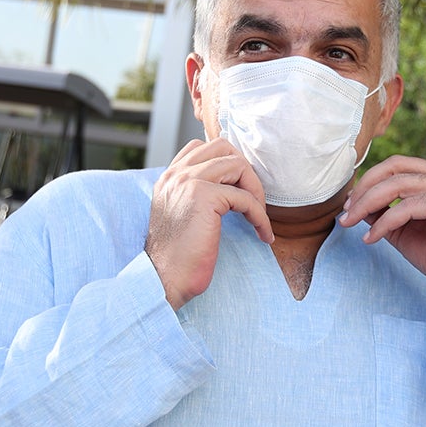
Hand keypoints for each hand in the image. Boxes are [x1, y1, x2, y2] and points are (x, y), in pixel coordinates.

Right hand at [145, 138, 273, 308]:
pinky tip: (262, 233)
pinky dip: (259, 216)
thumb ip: (195, 195)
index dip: (229, 164)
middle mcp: (175, 174)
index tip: (240, 190)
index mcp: (169, 177)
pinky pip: (245, 197)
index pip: (202, 146)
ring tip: (259, 216)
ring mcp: (188, 182)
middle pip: (224, 147)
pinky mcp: (204, 197)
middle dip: (246, 172)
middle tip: (253, 201)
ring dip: (256, 191)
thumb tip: (229, 187)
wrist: (163, 279)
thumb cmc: (176, 257)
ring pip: (237, 165)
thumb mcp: (182, 216)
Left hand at [338, 155, 425, 337]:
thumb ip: (385, 215)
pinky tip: (372, 236)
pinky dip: (385, 221)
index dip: (368, 180)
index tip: (349, 204)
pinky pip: (409, 207)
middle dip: (364, 188)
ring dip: (368, 204)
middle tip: (346, 212)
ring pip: (399, 184)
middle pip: (395, 168)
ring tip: (351, 223)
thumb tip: (357, 204)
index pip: (397, 165)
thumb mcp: (406, 233)